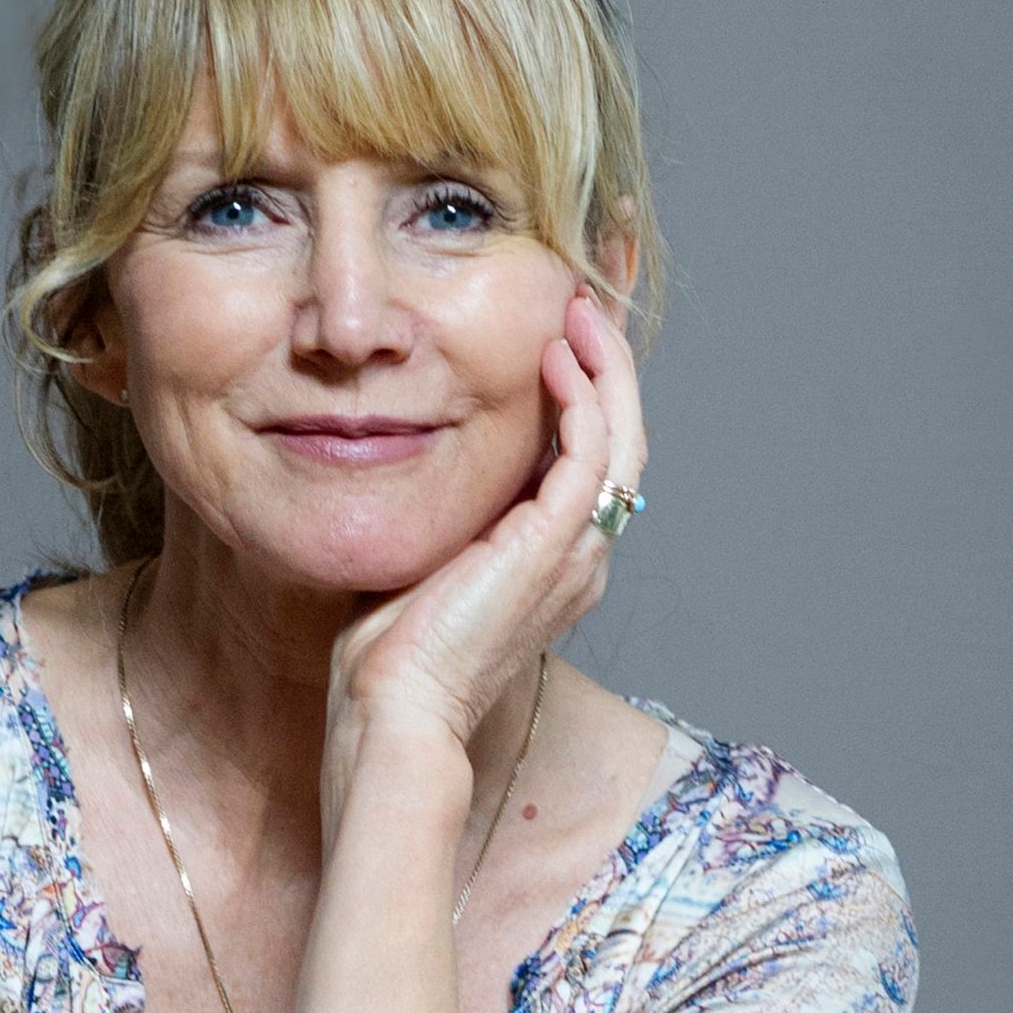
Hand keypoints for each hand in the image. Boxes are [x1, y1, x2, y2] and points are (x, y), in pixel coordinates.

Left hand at [322, 284, 648, 775]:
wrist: (394, 716)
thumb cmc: (389, 658)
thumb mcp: (418, 560)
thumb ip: (434, 511)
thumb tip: (394, 454)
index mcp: (553, 562)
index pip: (589, 458)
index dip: (586, 390)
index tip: (559, 329)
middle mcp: (579, 556)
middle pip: (622, 436)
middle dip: (609, 362)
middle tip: (585, 297)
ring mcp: (575, 552)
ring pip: (623, 435)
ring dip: (605, 365)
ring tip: (577, 307)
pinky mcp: (555, 545)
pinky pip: (593, 451)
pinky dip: (583, 396)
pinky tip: (554, 354)